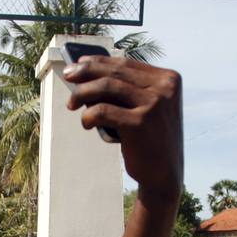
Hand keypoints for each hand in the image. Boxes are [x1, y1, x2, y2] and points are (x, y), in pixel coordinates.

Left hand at [63, 56, 182, 200]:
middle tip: (67, 78)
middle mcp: (164, 88)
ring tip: (72, 104)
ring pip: (106, 86)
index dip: (99, 61)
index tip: (78, 64)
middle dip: (86, 73)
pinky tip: (86, 123)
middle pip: (115, 72)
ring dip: (82, 93)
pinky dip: (88, 115)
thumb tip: (89, 73)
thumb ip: (130, 90)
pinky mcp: (140, 123)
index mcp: (169, 79)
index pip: (127, 63)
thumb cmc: (150, 139)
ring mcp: (154, 105)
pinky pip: (103, 111)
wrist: (164, 174)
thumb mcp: (149, 108)